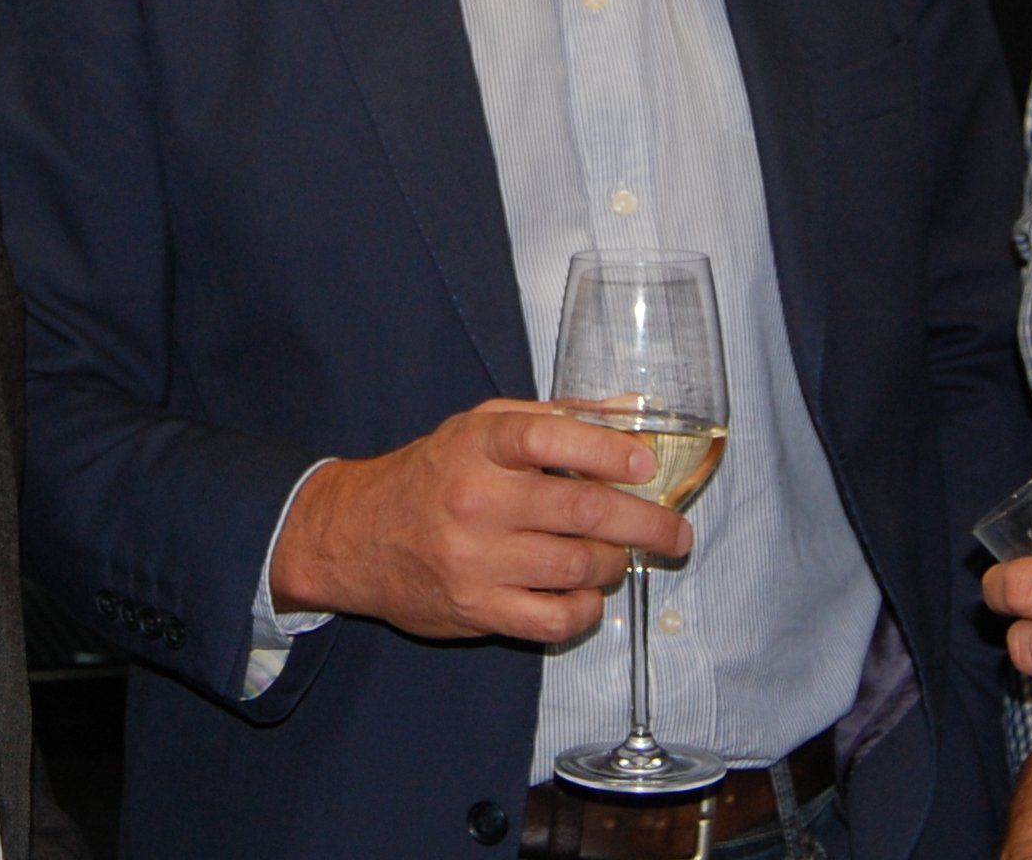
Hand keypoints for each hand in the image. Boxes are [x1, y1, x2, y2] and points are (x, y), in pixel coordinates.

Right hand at [269, 399, 692, 641]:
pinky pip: (553, 618)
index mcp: (477, 446)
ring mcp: (475, 560)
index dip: (604, 451)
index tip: (645, 465)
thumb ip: (553, 418)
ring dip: (614, 563)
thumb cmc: (432, 476)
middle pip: (579, 509)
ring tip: (618, 557)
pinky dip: (586, 609)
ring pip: (576, 565)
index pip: (546, 438)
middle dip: (643, 523)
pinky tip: (588, 595)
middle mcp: (476, 501)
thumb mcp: (478, 428)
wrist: (356, 537)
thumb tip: (631, 413)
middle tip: (676, 532)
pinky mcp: (476, 609)